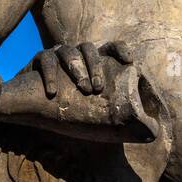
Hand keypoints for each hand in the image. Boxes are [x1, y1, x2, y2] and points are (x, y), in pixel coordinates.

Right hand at [0, 40, 162, 142]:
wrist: (30, 106)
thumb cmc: (68, 108)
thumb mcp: (92, 109)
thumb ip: (115, 113)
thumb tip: (150, 134)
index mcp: (93, 61)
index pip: (110, 47)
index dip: (120, 49)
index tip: (129, 61)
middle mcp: (77, 54)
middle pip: (89, 49)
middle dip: (95, 66)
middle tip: (97, 89)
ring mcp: (58, 54)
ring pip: (68, 51)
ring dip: (76, 68)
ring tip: (82, 89)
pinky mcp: (39, 59)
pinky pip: (45, 60)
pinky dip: (50, 75)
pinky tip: (52, 92)